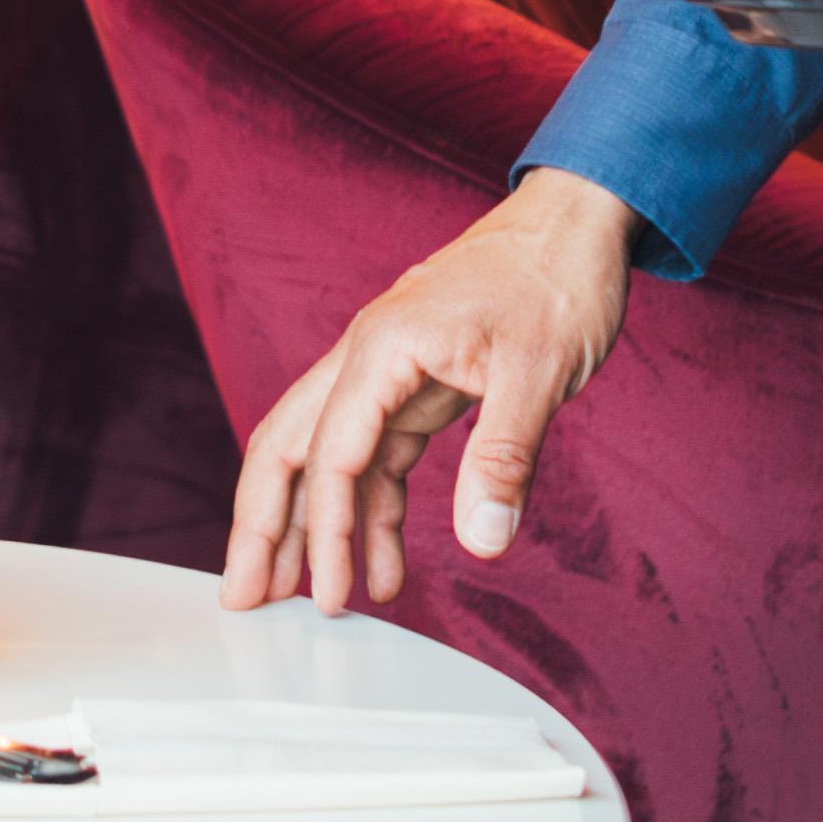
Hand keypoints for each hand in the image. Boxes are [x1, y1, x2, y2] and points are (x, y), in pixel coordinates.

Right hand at [218, 166, 636, 618]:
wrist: (577, 222)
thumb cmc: (557, 278)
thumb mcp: (539, 371)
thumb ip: (503, 458)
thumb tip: (483, 542)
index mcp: (383, 346)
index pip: (329, 452)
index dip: (324, 529)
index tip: (327, 594)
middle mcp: (367, 357)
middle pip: (286, 448)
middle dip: (261, 527)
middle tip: (245, 599)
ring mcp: (387, 372)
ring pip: (322, 456)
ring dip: (309, 527)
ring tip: (301, 597)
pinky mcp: (415, 386)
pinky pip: (374, 457)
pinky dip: (371, 512)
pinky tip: (383, 565)